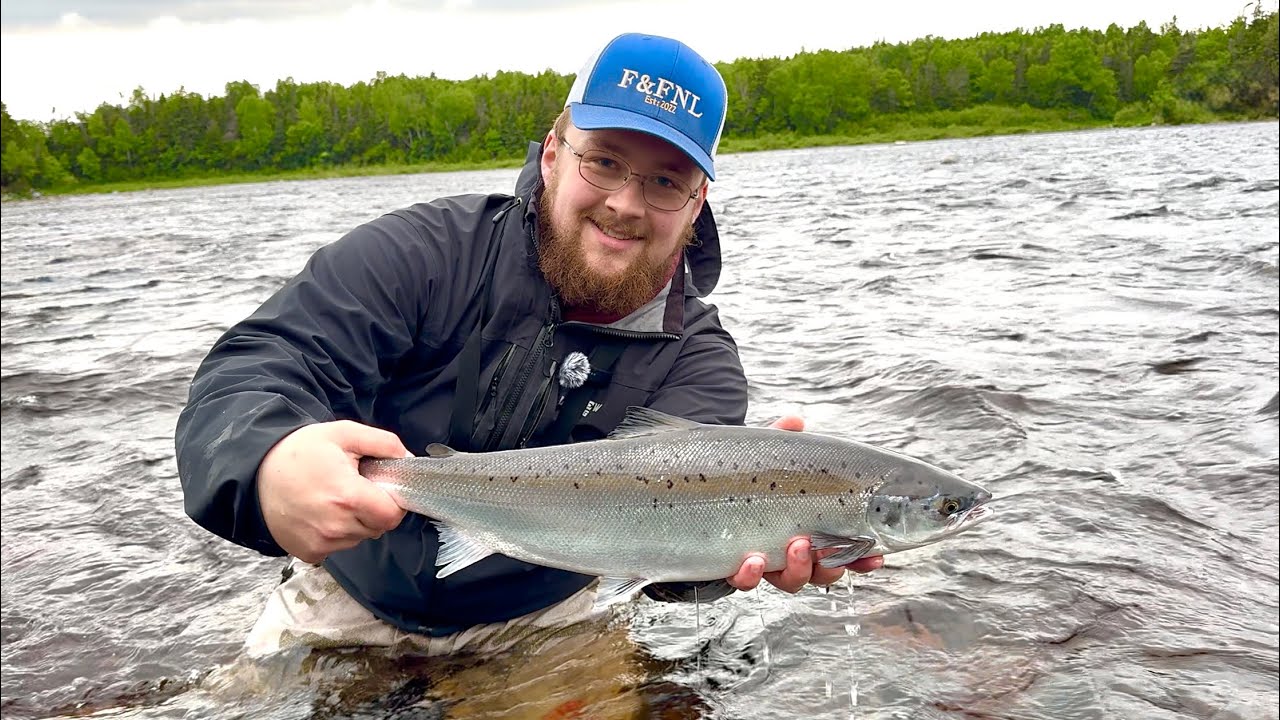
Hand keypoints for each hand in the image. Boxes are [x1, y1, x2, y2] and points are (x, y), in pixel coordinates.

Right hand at [257, 420, 408, 562]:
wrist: (255, 472)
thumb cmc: (300, 451)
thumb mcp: (344, 434)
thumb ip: (383, 443)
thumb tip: (408, 459)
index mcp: (348, 497)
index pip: (392, 515)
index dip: (392, 501)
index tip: (379, 488)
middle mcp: (336, 526)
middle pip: (377, 527)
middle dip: (373, 510)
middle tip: (353, 489)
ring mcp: (321, 543)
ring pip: (359, 538)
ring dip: (355, 522)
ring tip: (333, 499)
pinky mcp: (308, 553)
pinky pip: (337, 548)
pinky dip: (335, 534)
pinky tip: (320, 514)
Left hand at [726, 414, 884, 592]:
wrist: (697, 490)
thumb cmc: (744, 475)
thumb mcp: (765, 456)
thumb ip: (781, 440)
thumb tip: (794, 421)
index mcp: (810, 526)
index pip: (845, 548)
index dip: (863, 556)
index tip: (875, 554)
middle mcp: (792, 550)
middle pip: (824, 572)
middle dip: (832, 565)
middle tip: (828, 548)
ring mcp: (766, 560)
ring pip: (792, 581)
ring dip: (799, 569)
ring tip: (796, 546)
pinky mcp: (735, 566)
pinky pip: (746, 581)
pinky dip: (751, 576)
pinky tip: (752, 561)